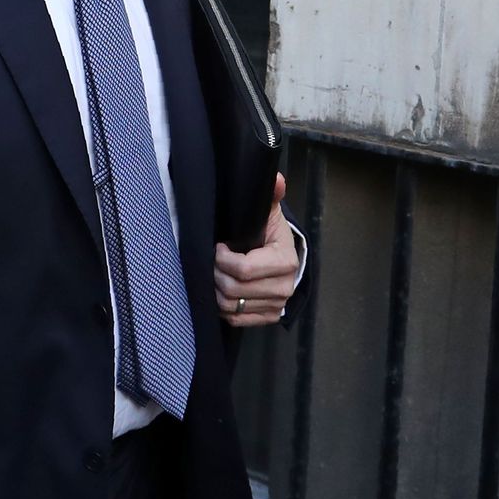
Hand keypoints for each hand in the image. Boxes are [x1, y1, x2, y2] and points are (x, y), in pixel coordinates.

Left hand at [214, 173, 298, 327]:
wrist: (280, 257)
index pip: (244, 269)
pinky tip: (222, 290)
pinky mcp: (267, 318)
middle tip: (213, 261)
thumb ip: (270, 195)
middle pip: (233, 290)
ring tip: (216, 273)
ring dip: (216, 290)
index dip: (223, 259)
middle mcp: (284, 288)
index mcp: (285, 261)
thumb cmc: (268, 233)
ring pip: (230, 306)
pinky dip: (223, 307)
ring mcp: (276, 306)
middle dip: (216, 273)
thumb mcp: (267, 212)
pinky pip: (235, 319)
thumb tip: (276, 180)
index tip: (219, 247)